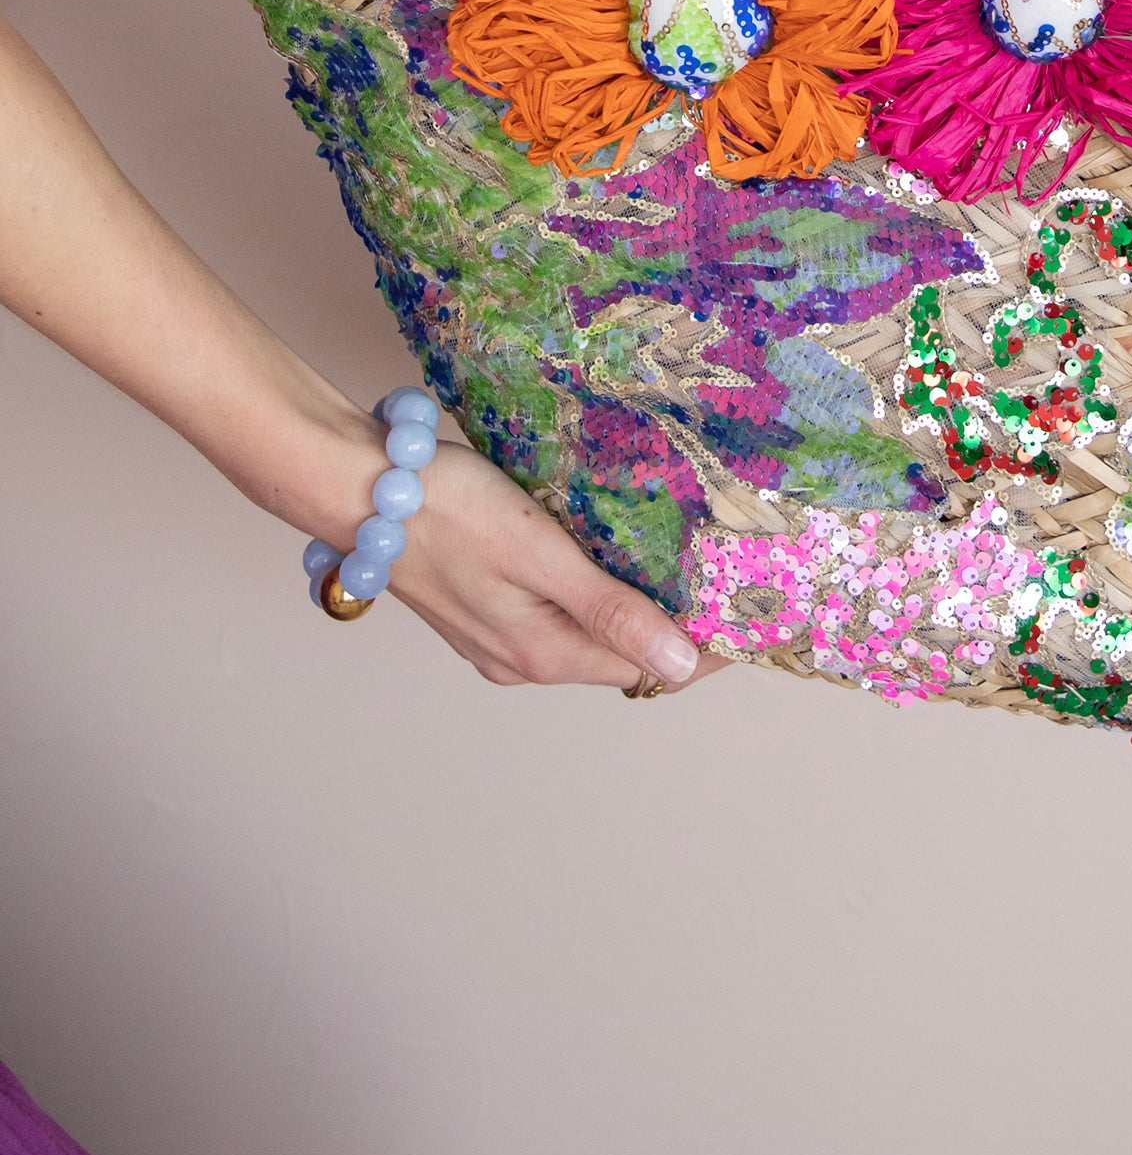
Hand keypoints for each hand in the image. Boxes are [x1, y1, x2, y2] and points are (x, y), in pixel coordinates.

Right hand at [379, 433, 723, 692]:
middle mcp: (519, 659)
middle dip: (675, 625)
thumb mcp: (539, 553)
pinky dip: (595, 591)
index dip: (703, 644)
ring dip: (635, 606)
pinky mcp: (482, 605)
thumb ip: (608, 610)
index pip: (649, 668)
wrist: (358, 486)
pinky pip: (557, 612)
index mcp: (540, 654)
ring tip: (682, 559)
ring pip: (588, 633)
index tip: (749, 610)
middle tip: (725, 574)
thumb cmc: (447, 509)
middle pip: (620, 654)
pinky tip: (610, 550)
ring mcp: (496, 636)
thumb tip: (678, 665)